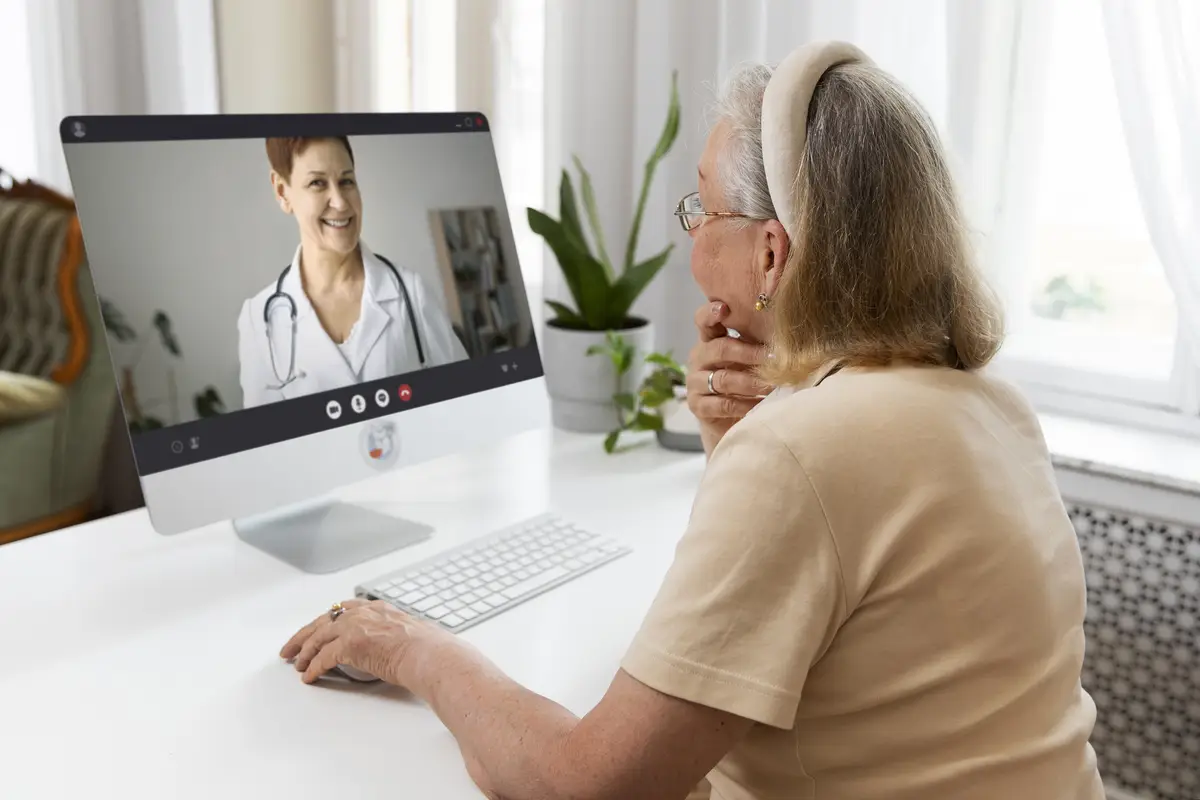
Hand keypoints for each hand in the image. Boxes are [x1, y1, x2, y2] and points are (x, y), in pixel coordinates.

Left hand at [280, 598, 452, 686]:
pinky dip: (313, 668)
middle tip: (292, 647)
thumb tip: (392, 646)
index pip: (343, 610)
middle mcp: (364, 613)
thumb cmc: (428, 649)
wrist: (430, 655)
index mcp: (377, 608)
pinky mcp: (351, 645)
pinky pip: (324, 658)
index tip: (316, 628)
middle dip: (304, 635)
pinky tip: (309, 676)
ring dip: (304, 652)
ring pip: (318, 637)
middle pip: (323, 621)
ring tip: (296, 663)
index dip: (326, 621)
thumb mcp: (408, 631)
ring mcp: (355, 627)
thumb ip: (393, 634)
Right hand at [686, 302, 770, 454]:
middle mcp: (698, 359)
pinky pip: (723, 404)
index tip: (724, 308)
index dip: (710, 313)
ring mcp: (695, 383)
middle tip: (773, 358)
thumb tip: (785, 330)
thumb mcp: (747, 359)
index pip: (702, 322)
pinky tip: (761, 405)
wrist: (730, 420)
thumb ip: (755, 343)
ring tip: (773, 385)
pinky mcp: (698, 406)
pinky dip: (746, 404)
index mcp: (709, 341)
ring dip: (751, 382)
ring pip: (724, 379)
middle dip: (749, 353)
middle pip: (719, 349)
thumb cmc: (743, 382)